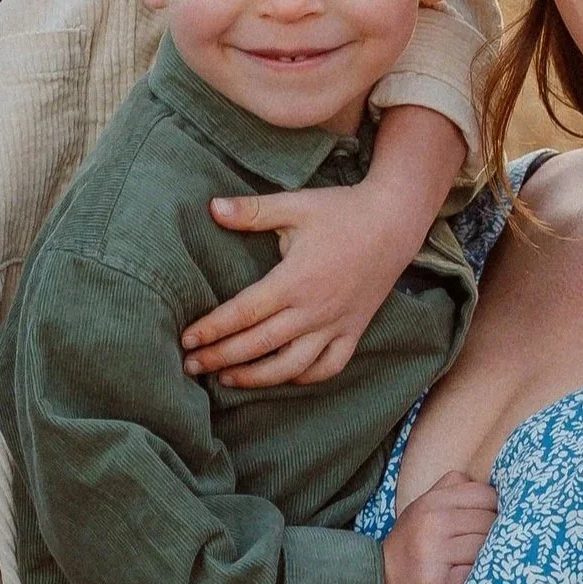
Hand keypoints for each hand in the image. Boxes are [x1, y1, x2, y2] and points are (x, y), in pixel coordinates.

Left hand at [181, 106, 462, 388]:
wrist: (396, 220)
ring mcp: (337, 324)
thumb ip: (252, 211)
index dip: (212, 329)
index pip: (243, 313)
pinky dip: (305, 377)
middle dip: (221, 358)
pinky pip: (329, 366)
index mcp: (295, 280)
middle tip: (190, 366)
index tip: (186, 340)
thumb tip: (211, 208)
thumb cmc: (342, 210)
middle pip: (260, 345)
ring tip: (226, 379)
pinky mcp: (355, 331)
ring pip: (292, 366)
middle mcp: (314, 309)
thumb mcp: (295, 205)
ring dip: (257, 377)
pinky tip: (282, 377)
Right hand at [379, 470, 496, 583]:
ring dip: (485, 557)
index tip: (482, 523)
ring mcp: (434, 553)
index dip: (491, 509)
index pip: (484, 494)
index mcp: (430, 502)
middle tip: (476, 548)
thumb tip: (491, 486)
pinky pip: (477, 573)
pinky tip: (465, 578)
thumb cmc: (410, 548)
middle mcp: (432, 523)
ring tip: (470, 563)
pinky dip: (478, 576)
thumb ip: (451, 490)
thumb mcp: (422, 509)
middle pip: (489, 521)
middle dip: (491, 535)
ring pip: (485, 546)